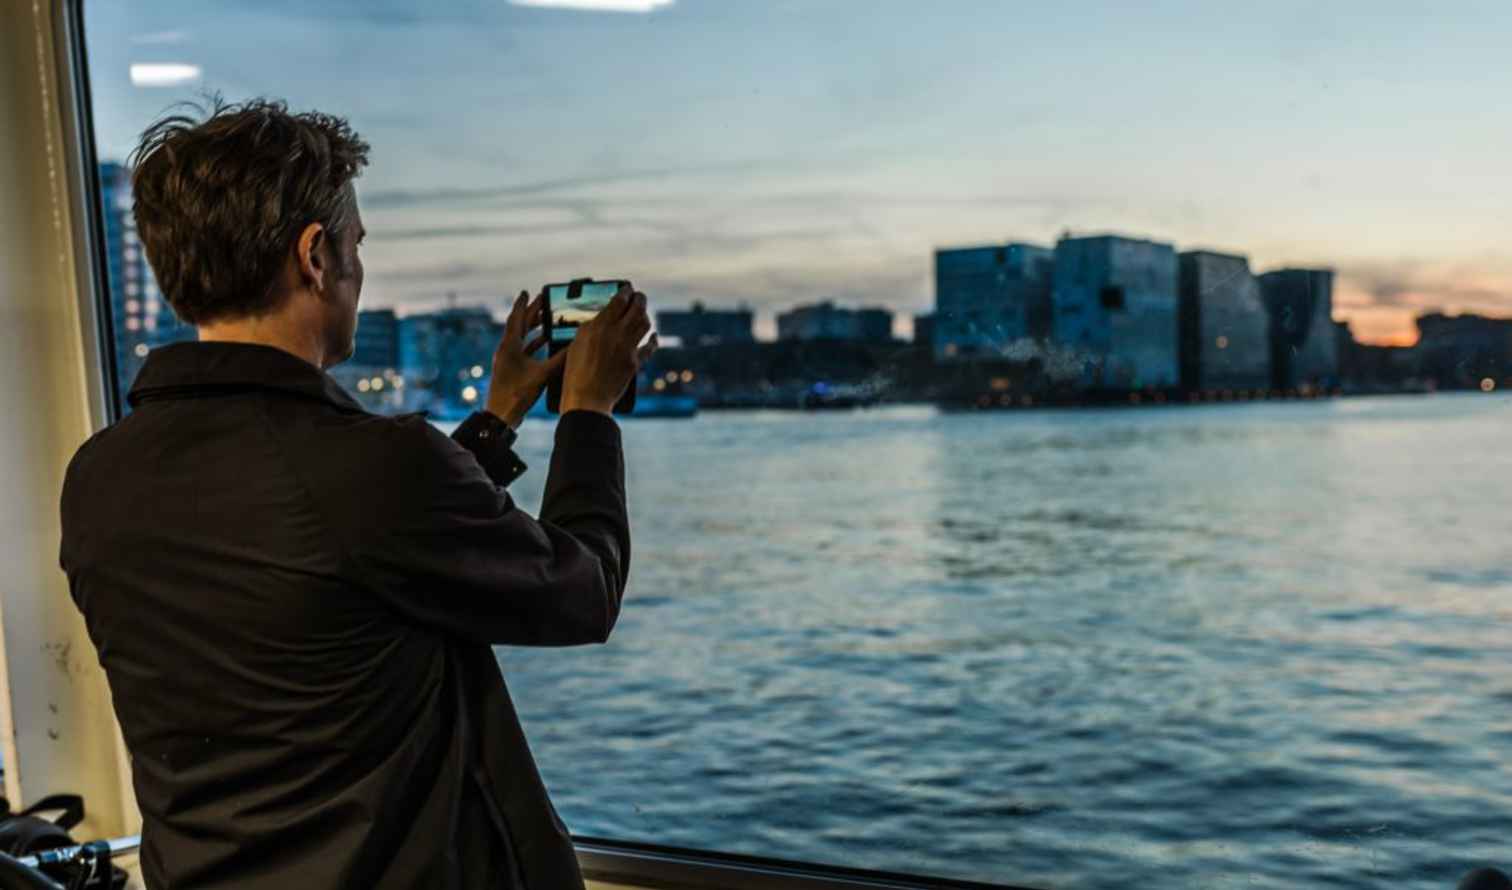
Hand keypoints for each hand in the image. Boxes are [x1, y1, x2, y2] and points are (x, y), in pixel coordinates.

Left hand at [485, 289, 566, 427]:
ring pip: (521, 338)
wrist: (501, 416)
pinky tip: (544, 343)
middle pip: (519, 326)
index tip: (527, 292)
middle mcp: (505, 350)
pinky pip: (523, 350)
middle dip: (531, 313)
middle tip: (543, 301)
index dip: (522, 304)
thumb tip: (576, 346)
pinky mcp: (510, 369)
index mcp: (509, 346)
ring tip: (547, 319)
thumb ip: (559, 359)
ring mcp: (507, 360)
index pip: (516, 318)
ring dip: (533, 328)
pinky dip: (533, 344)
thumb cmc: (517, 394)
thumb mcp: (542, 374)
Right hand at [561, 284, 658, 415]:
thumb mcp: (576, 344)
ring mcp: (627, 348)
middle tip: (638, 296)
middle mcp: (615, 334)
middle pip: (637, 308)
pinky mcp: (635, 363)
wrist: (587, 399)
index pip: (618, 300)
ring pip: (645, 324)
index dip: (625, 291)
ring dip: (645, 315)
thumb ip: (590, 328)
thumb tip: (602, 319)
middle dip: (640, 299)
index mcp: (598, 326)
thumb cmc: (575, 374)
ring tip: (642, 313)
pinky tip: (653, 336)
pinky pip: (650, 347)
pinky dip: (653, 339)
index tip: (627, 288)